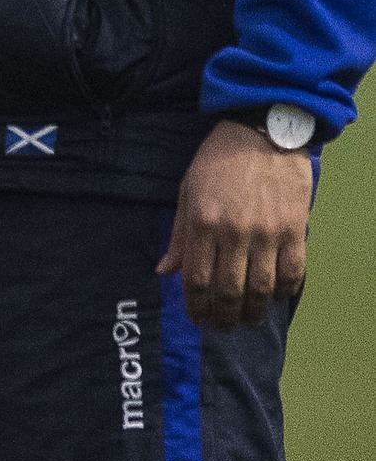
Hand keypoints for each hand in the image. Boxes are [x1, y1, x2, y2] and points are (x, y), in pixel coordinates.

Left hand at [161, 119, 313, 328]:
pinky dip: (285, 291)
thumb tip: (164, 271)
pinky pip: (293, 271)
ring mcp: (267, 232)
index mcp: (203, 224)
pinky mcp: (294, 229)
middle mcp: (235, 233)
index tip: (199, 319)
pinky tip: (276, 298)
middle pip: (230, 291)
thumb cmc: (217, 162)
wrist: (263, 133)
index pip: (197, 280)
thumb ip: (180, 236)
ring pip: (262, 288)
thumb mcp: (187, 192)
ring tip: (248, 321)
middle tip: (223, 327)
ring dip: (254, 312)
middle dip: (225, 317)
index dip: (197, 307)